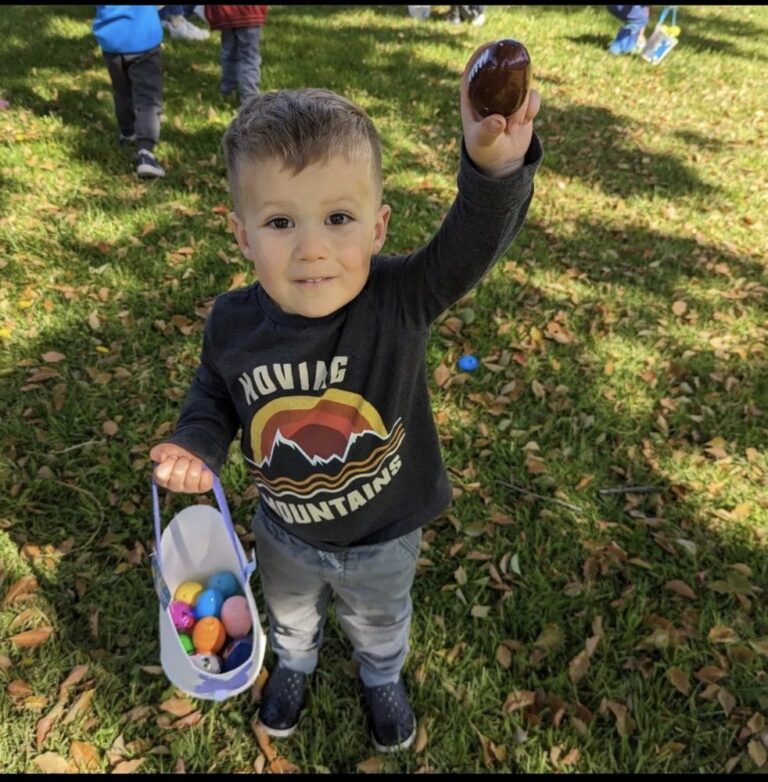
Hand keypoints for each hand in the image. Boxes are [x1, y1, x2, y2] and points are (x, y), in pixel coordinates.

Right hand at [150, 442, 212, 492]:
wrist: (194, 450)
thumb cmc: (178, 451)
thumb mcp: (166, 449)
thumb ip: (158, 452)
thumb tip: (162, 457)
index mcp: (162, 478)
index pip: (161, 474)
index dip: (169, 461)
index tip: (173, 457)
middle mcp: (174, 486)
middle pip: (178, 473)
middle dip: (183, 460)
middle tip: (185, 459)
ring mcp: (189, 488)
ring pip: (193, 475)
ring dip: (195, 464)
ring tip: (194, 462)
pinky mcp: (202, 488)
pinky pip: (205, 483)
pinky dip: (206, 473)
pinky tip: (203, 469)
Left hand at [460, 41, 540, 177]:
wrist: (502, 162)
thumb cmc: (485, 150)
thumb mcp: (483, 142)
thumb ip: (488, 131)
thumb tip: (499, 121)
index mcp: (472, 97)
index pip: (473, 68)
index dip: (481, 54)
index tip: (491, 46)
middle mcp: (490, 93)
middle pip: (502, 71)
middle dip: (511, 79)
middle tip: (513, 101)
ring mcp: (509, 97)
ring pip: (522, 86)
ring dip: (522, 105)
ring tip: (512, 127)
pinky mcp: (525, 104)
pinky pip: (534, 97)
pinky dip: (532, 109)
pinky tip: (524, 124)